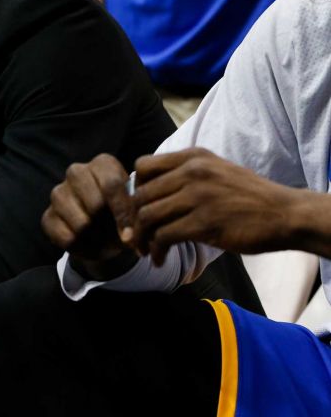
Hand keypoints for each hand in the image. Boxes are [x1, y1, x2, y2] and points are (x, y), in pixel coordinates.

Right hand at [41, 153, 138, 279]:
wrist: (104, 231)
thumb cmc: (122, 214)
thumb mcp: (134, 211)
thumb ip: (133, 216)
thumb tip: (127, 236)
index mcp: (102, 164)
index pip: (111, 185)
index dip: (122, 213)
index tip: (130, 235)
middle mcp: (77, 172)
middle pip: (94, 203)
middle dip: (107, 224)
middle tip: (115, 233)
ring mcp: (58, 193)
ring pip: (80, 223)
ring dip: (94, 238)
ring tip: (102, 237)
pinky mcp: (47, 216)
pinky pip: (66, 238)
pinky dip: (81, 248)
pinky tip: (88, 243)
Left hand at [127, 148, 299, 264]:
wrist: (285, 214)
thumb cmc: (248, 197)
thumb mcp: (216, 170)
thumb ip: (184, 175)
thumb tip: (147, 190)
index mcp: (193, 157)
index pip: (142, 167)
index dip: (134, 190)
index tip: (138, 209)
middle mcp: (192, 172)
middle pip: (140, 196)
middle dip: (132, 220)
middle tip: (136, 237)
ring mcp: (198, 196)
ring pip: (147, 217)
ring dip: (140, 239)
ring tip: (146, 251)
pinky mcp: (205, 223)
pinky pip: (164, 237)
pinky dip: (156, 251)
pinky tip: (160, 259)